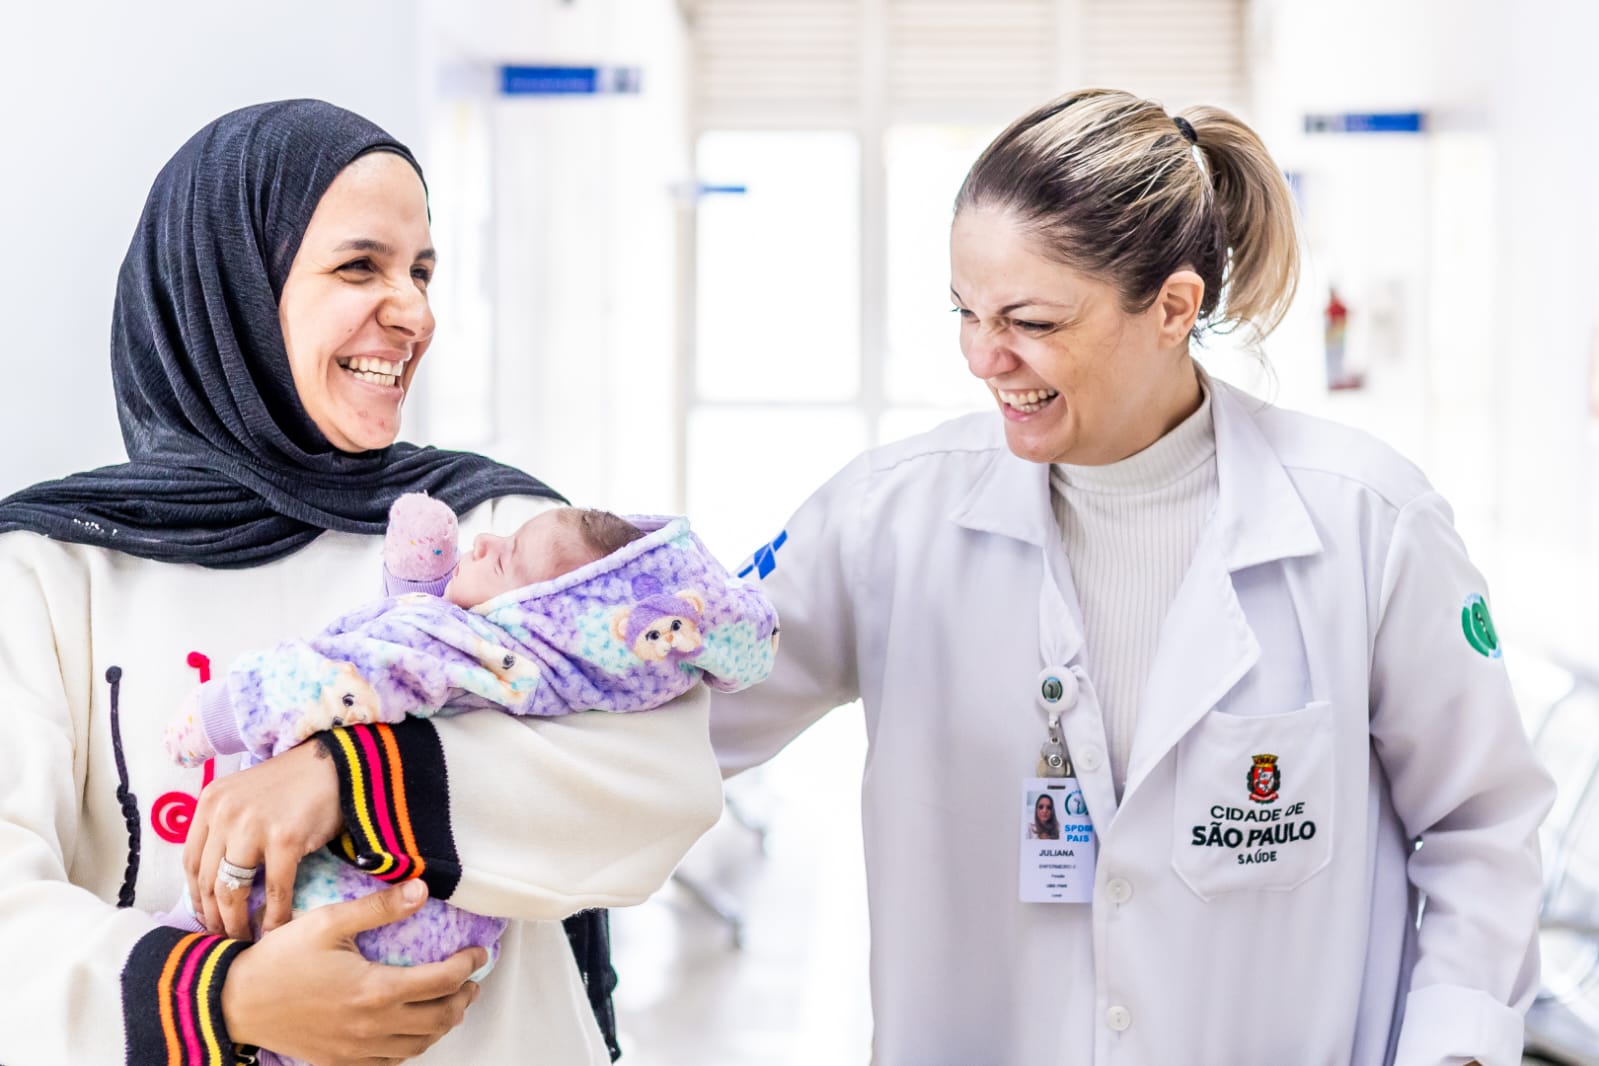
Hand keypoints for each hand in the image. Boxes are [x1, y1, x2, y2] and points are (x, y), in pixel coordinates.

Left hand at [184, 740, 342, 938]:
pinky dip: (275, 915)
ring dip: (236, 922)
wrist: (336, 764)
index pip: (191, 861)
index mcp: (210, 803)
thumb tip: (220, 875)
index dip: (196, 896)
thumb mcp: (246, 796)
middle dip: (213, 916)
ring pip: (232, 890)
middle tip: (223, 937)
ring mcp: (253, 826)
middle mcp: (224, 814)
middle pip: (208, 880)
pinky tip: (276, 929)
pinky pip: (275, 889)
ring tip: (244, 939)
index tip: (205, 917)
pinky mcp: (285, 839)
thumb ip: (227, 827)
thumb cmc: (294, 784)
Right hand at [221, 881, 482, 1064]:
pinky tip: (412, 1027)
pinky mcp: (341, 1061)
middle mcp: (373, 1026)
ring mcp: (357, 1050)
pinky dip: (412, 1045)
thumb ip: (377, 907)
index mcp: (375, 990)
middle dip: (464, 998)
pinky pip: (391, 1061)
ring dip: (443, 1023)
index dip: (468, 966)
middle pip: (440, 1019)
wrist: (234, 1003)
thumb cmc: (279, 960)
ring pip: (419, 1044)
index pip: (442, 981)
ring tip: (451, 1002)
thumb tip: (421, 889)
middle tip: (471, 980)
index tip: (478, 952)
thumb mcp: (327, 922)